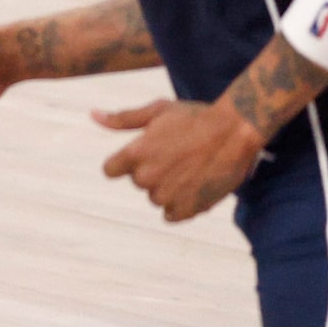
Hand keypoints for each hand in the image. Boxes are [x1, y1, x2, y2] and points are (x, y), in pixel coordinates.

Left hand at [95, 99, 265, 221]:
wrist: (235, 131)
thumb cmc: (195, 117)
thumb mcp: (157, 111)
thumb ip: (122, 119)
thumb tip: (92, 115)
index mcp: (134, 154)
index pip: (111, 170)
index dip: (126, 162)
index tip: (146, 153)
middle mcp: (146, 178)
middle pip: (138, 182)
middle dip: (153, 170)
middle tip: (178, 154)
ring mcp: (166, 196)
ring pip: (157, 198)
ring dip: (169, 188)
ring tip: (191, 167)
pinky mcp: (187, 210)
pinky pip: (171, 215)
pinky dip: (182, 204)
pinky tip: (196, 184)